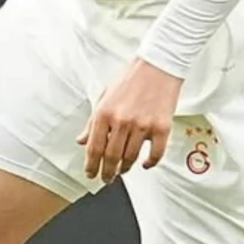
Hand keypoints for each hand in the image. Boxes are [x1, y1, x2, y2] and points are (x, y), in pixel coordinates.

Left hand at [78, 59, 183, 183]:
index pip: (94, 148)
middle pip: (112, 157)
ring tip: (123, 170)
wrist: (158, 64)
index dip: (91, 166)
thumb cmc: (130, 79)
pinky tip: (145, 164)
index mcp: (104, 112)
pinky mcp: (162, 127)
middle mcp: (122, 121)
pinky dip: (149, 163)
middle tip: (107, 179)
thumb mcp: (104, 96)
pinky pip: (155, 154)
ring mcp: (143, 125)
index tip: (91, 174)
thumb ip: (92, 121)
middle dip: (107, 172)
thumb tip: (81, 140)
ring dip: (125, 168)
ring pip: (131, 158)